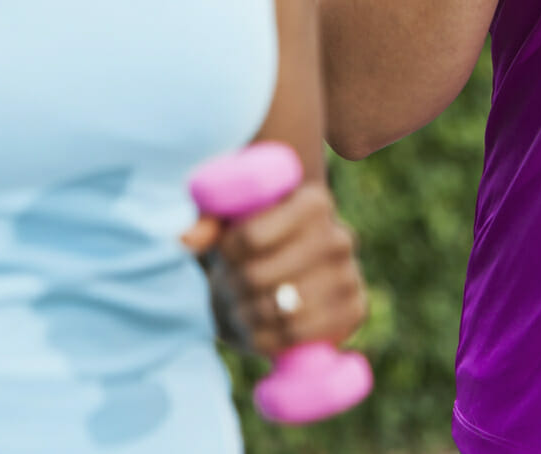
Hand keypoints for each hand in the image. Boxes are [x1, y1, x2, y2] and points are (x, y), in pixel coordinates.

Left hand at [184, 180, 365, 358]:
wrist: (281, 286)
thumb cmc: (249, 251)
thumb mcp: (227, 227)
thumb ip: (206, 222)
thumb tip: (186, 239)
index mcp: (313, 202)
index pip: (249, 237)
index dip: (225, 254)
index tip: (224, 256)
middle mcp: (340, 236)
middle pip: (257, 276)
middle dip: (233, 288)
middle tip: (231, 288)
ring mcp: (350, 276)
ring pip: (277, 309)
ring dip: (247, 315)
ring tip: (245, 307)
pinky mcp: (354, 312)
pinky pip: (298, 335)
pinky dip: (268, 339)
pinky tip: (262, 329)